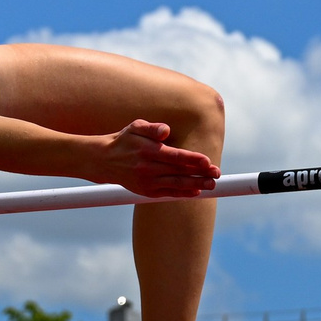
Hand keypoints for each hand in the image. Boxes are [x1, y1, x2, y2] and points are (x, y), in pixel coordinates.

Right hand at [91, 120, 220, 198]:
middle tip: (217, 174)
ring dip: (195, 185)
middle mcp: (148, 168)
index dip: (192, 159)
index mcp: (148, 151)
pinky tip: (195, 192)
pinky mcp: (145, 191)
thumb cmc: (125, 140)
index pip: (175, 156)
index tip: (207, 161)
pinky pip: (168, 193)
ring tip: (211, 185)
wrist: (104, 160)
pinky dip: (182, 194)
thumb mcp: (135, 127)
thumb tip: (165, 131)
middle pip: (179, 171)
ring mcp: (147, 182)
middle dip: (200, 173)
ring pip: (176, 184)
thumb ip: (152, 128)